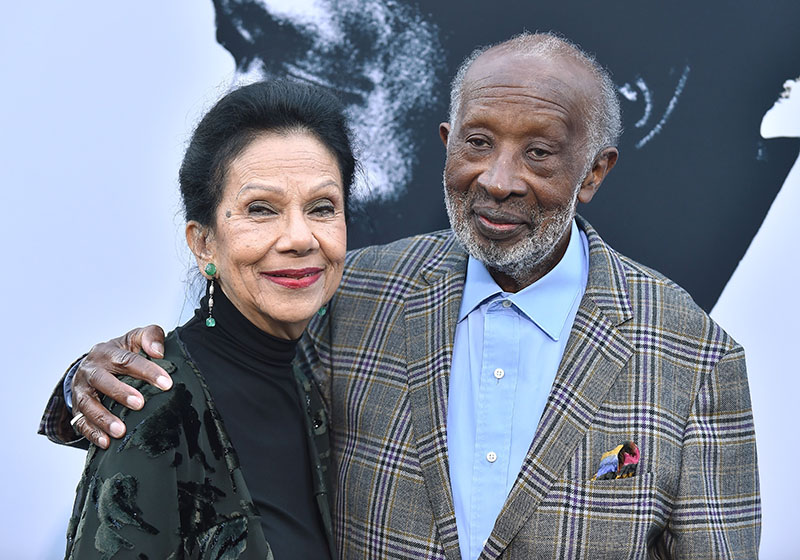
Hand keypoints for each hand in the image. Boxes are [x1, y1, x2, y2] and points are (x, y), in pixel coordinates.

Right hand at [71, 325, 169, 447]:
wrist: (93, 364)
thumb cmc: (121, 353)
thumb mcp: (135, 339)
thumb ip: (150, 336)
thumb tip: (159, 352)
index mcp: (107, 352)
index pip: (127, 360)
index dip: (147, 371)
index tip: (166, 383)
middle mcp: (90, 370)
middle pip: (102, 380)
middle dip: (120, 393)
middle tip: (140, 404)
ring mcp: (81, 390)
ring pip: (87, 404)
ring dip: (103, 418)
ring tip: (120, 431)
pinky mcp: (77, 408)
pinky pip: (80, 422)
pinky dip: (92, 433)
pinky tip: (105, 443)